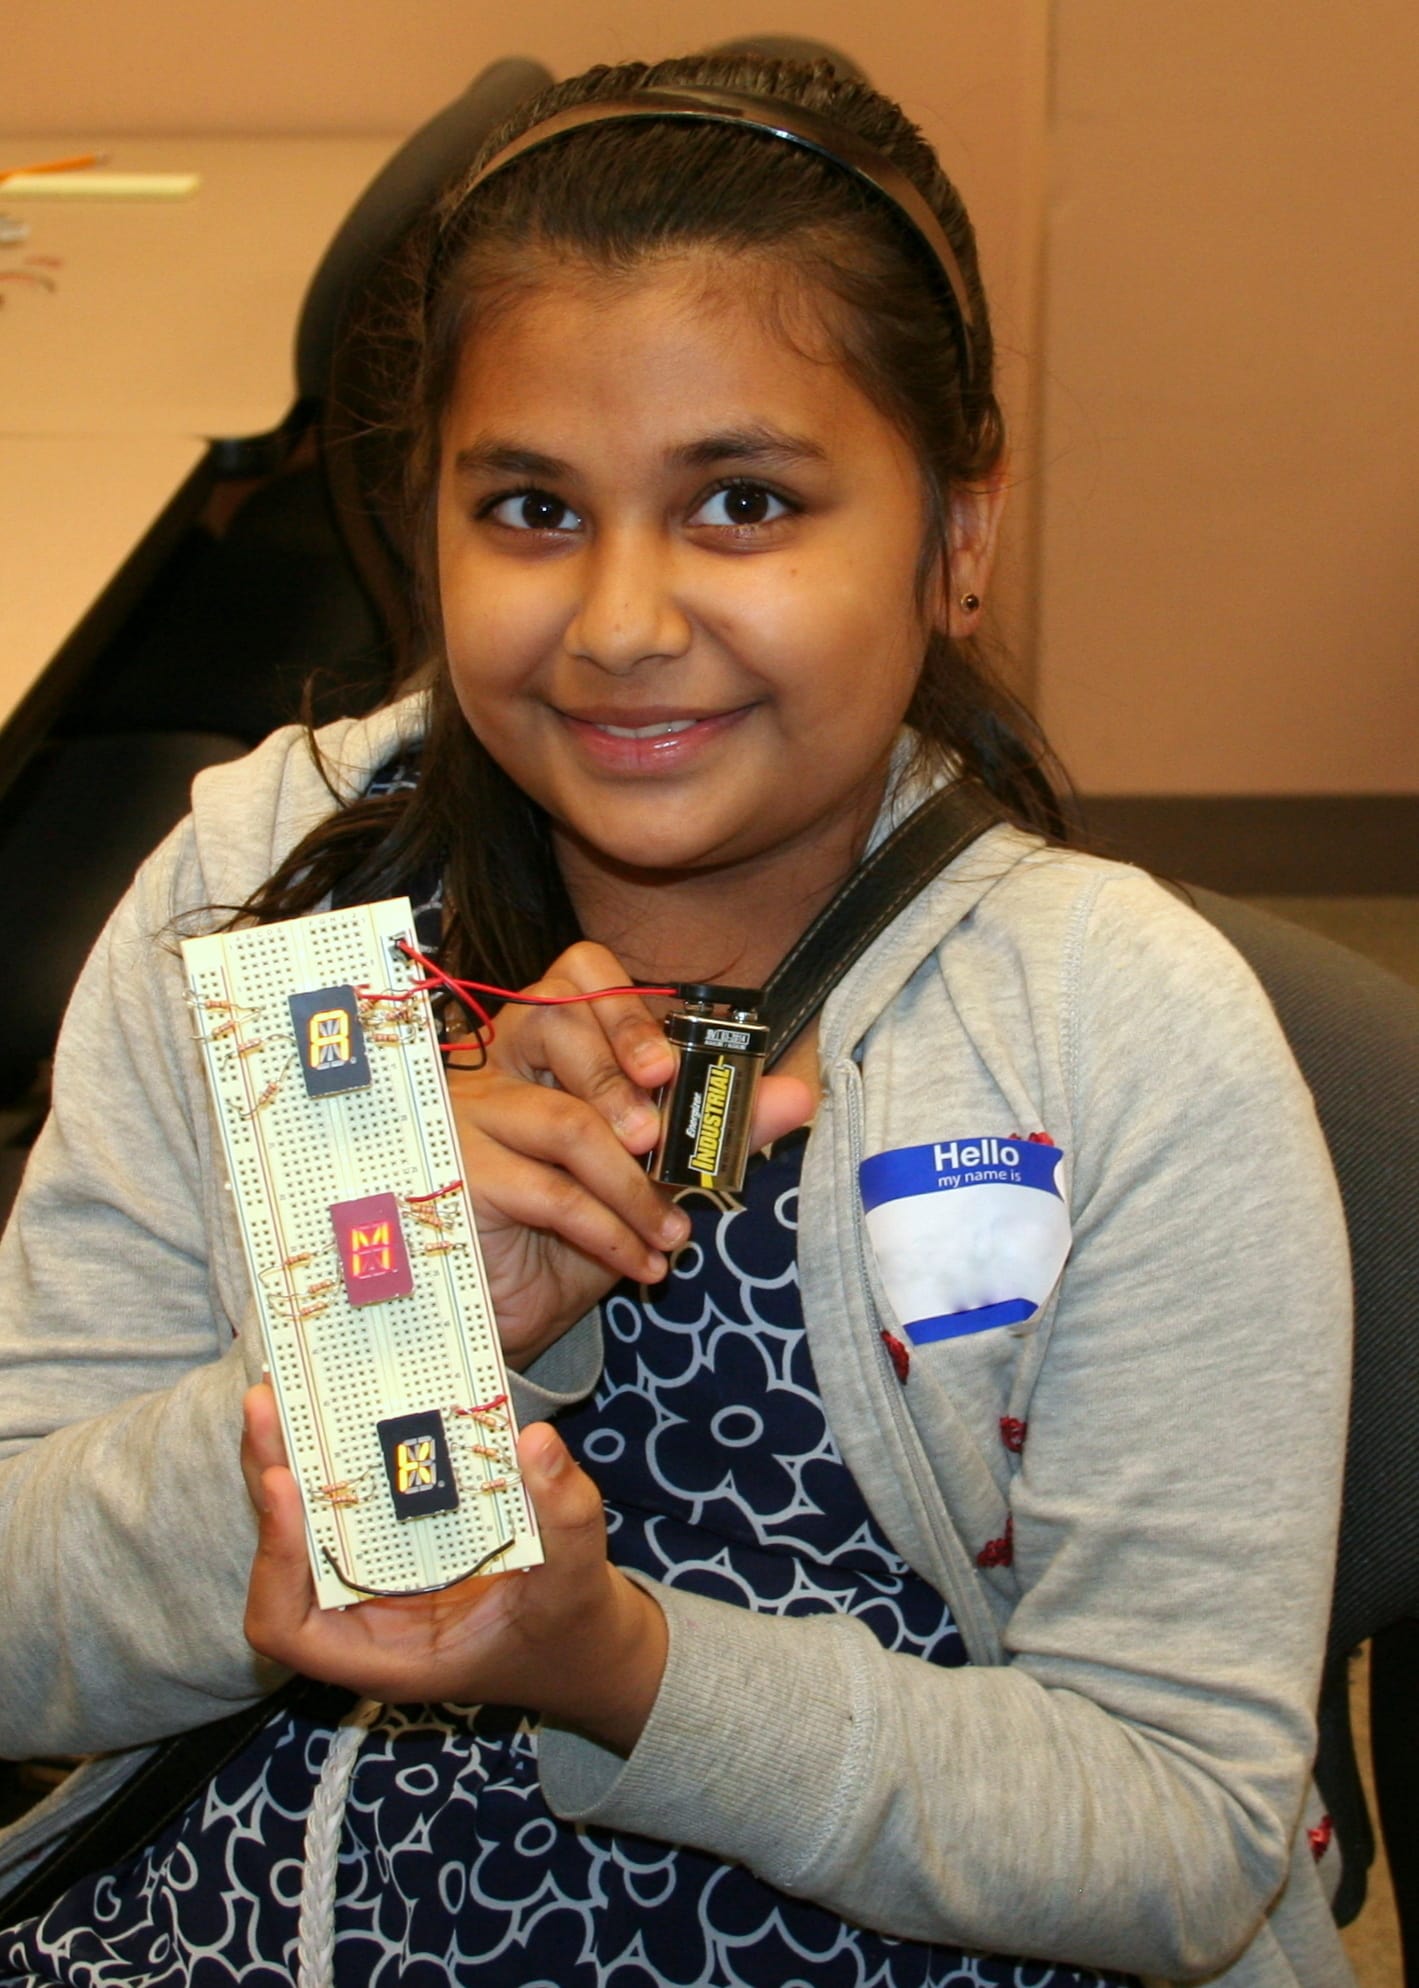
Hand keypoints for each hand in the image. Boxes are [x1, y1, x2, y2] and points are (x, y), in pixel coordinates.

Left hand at [241, 1384, 665, 1753]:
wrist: (585, 1645)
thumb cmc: (572, 1631)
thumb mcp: (579, 1580)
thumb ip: (565, 1516)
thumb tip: (535, 1441)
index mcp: (387, 1655)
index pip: (288, 1628)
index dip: (274, 1562)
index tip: (285, 1488)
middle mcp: (363, 1621)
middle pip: (281, 1559)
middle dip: (268, 1482)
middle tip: (265, 1405)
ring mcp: (374, 1584)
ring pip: (304, 1526)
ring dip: (286, 1462)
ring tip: (279, 1393)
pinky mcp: (395, 1548)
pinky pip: (345, 1507)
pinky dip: (332, 1462)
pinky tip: (333, 1409)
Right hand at [447, 942, 812, 1365]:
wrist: (505, 1316)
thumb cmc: (570, 1235)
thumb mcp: (648, 1178)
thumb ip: (714, 1130)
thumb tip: (798, 1094)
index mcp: (542, 1046)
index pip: (576, 977)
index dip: (625, 1009)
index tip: (667, 1067)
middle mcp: (498, 1066)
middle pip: (556, 1021)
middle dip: (623, 1081)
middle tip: (660, 1141)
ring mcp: (471, 1118)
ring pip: (567, 1121)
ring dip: (635, 1185)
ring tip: (672, 1231)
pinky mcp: (462, 1178)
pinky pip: (553, 1193)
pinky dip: (612, 1231)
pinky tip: (642, 1262)